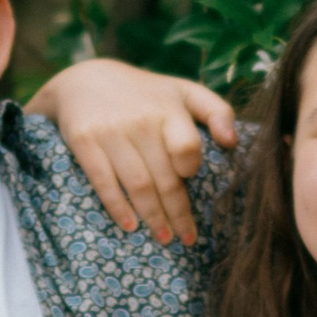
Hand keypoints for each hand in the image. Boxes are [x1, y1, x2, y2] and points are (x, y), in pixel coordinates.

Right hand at [28, 57, 241, 246]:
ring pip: (137, 185)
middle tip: (187, 237)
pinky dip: (118, 208)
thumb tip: (232, 142)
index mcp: (168, 109)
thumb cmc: (146, 93)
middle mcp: (140, 121)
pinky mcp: (84, 142)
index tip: (191, 183)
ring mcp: (110, 132)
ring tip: (164, 237)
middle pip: (164, 177)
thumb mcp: (183, 91)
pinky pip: (103, 182)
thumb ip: (217, 110)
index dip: (190, 168)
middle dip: (178, 212)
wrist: (86, 79)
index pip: (186, 147)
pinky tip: (130, 226)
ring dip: (153, 217)